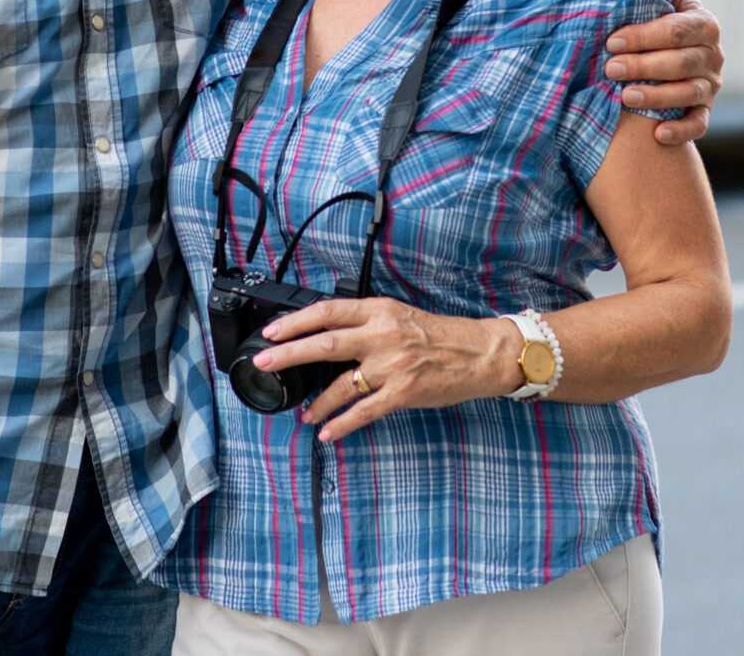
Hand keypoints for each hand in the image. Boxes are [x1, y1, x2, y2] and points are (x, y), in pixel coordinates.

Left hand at [253, 297, 515, 443]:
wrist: (479, 353)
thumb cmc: (441, 335)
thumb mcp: (400, 316)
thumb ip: (367, 323)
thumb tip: (328, 336)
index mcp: (380, 310)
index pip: (328, 311)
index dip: (296, 321)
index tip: (272, 331)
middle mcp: (382, 335)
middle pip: (324, 343)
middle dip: (288, 354)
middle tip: (263, 362)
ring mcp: (392, 365)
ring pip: (341, 384)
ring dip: (317, 402)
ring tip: (303, 414)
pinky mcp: (403, 392)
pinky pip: (364, 411)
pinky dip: (342, 424)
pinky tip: (327, 432)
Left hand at [603, 0, 724, 145]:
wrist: (672, 51)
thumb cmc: (664, 18)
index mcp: (704, 24)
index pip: (677, 30)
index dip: (644, 36)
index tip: (612, 41)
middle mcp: (713, 55)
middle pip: (680, 62)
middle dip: (644, 66)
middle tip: (611, 69)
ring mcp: (711, 85)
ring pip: (688, 93)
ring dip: (657, 97)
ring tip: (626, 97)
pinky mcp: (705, 111)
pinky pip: (698, 124)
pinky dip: (680, 131)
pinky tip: (658, 134)